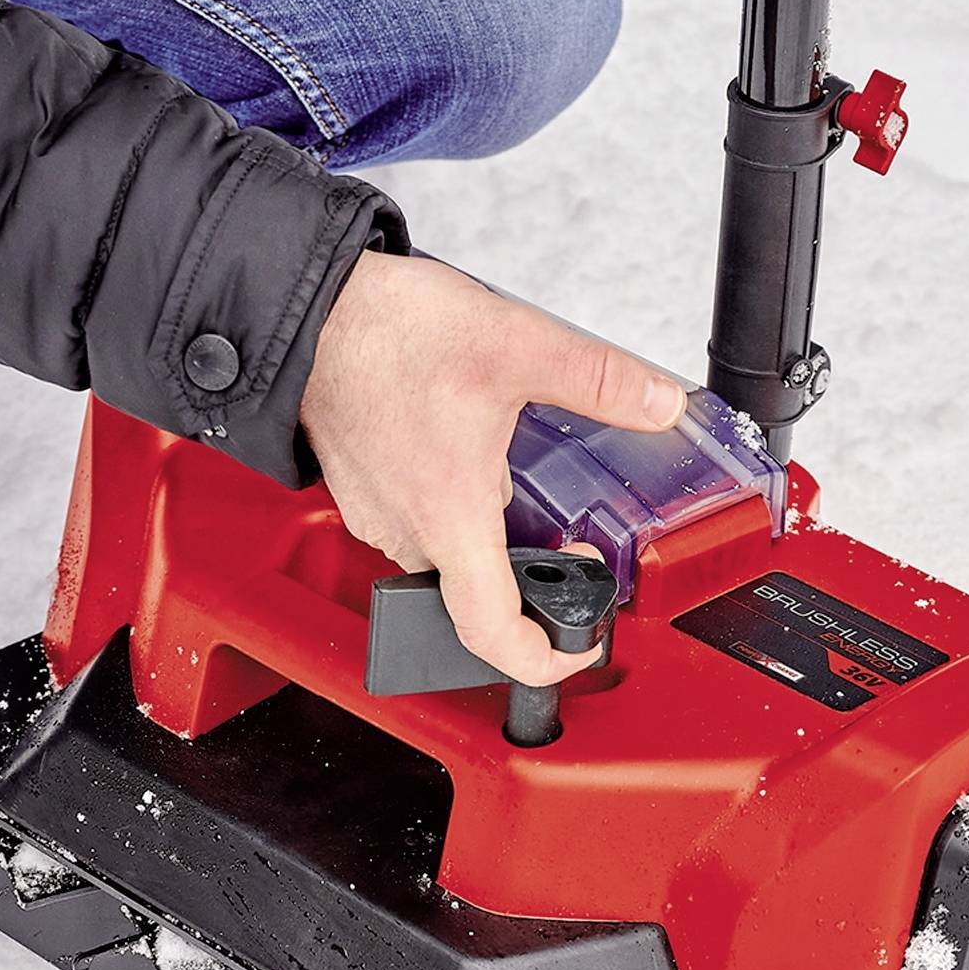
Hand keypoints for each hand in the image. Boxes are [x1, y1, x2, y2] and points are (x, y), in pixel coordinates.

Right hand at [302, 250, 686, 686]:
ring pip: (448, 553)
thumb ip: (599, 379)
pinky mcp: (361, 492)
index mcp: (449, 517)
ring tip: (513, 474)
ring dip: (490, 531)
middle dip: (532, 573)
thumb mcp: (518, 344)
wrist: (310, 310)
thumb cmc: (386, 333)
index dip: (541, 659)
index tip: (576, 648)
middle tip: (569, 540)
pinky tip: (465, 451)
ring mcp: (378, 516)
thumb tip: (658, 404)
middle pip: (478, 592)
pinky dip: (452, 504)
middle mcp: (407, 531)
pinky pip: (417, 522)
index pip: (493, 633)